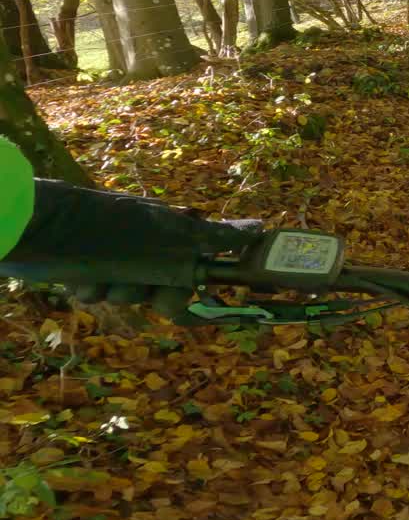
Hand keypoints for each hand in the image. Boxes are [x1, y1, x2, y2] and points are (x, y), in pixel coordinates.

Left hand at [1, 180, 261, 321]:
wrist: (35, 224)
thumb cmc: (106, 230)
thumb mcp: (165, 233)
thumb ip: (214, 237)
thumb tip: (262, 227)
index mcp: (170, 233)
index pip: (194, 272)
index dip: (186, 289)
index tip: (175, 295)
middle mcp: (147, 245)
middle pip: (162, 289)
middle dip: (145, 293)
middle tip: (131, 283)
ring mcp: (114, 256)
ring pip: (127, 292)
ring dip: (112, 290)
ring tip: (94, 273)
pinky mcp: (84, 266)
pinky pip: (96, 291)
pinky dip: (87, 288)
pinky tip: (75, 276)